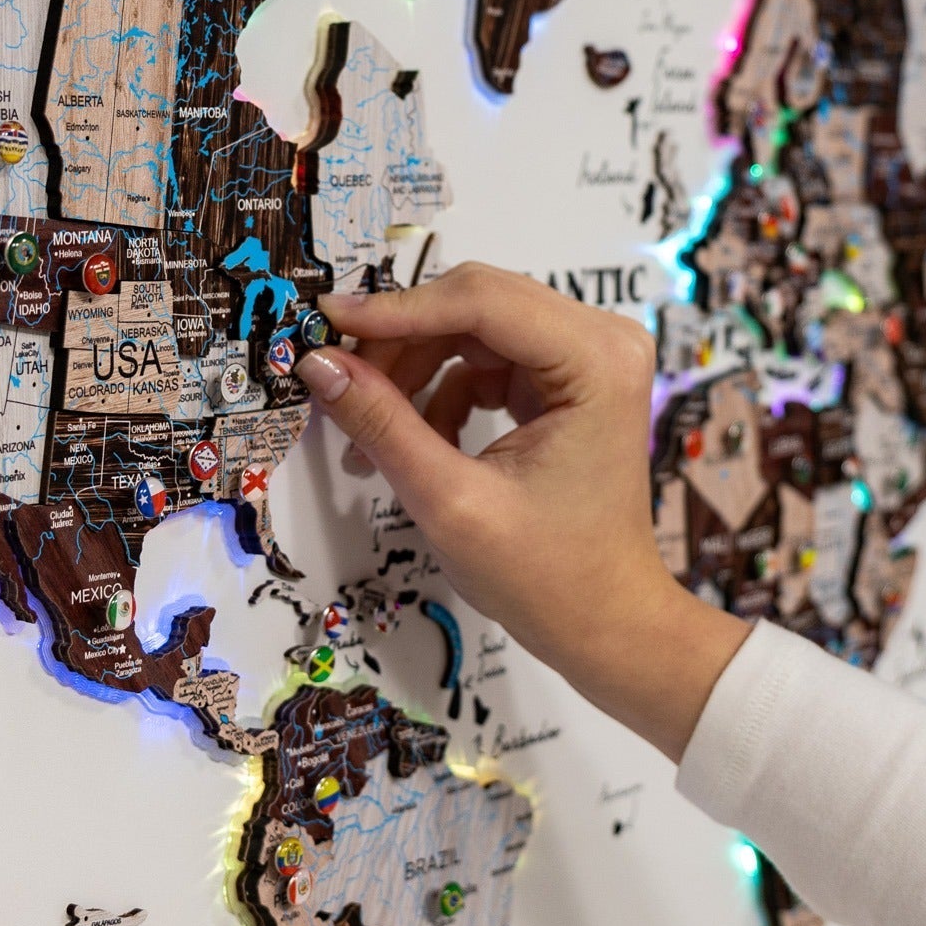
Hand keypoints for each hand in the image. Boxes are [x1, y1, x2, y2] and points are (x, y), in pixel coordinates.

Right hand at [296, 264, 748, 759]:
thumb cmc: (550, 578)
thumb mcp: (451, 502)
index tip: (327, 323)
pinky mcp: (568, 378)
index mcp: (597, 360)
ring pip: (474, 327)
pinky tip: (414, 442)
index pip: (481, 301)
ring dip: (415, 370)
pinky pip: (485, 356)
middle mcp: (603, 340)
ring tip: (370, 437)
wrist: (608, 624)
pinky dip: (440, 390)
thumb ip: (383, 424)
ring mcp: (588, 356)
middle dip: (401, 342)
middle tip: (336, 377)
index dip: (397, 309)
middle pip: (477, 303)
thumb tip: (318, 362)